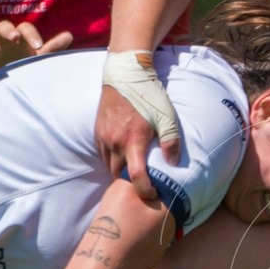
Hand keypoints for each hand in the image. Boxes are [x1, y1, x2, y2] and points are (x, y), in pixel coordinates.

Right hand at [0, 20, 70, 80]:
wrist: (2, 87)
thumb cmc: (21, 68)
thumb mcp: (36, 60)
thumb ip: (51, 49)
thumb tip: (69, 35)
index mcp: (19, 40)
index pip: (23, 28)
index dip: (30, 34)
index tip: (38, 46)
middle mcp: (2, 42)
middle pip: (2, 26)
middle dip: (8, 30)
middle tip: (15, 39)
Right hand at [96, 80, 174, 205]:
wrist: (125, 75)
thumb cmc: (149, 95)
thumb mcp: (167, 116)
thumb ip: (171, 141)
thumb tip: (173, 163)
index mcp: (133, 140)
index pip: (136, 175)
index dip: (144, 189)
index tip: (152, 193)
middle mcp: (115, 142)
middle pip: (119, 175)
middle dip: (130, 182)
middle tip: (143, 182)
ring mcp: (104, 137)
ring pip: (109, 165)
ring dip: (119, 171)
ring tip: (133, 169)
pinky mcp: (97, 132)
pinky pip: (102, 154)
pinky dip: (112, 159)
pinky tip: (122, 155)